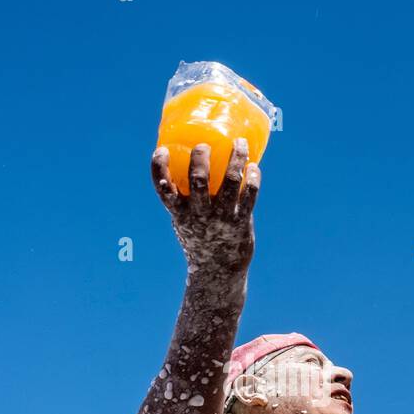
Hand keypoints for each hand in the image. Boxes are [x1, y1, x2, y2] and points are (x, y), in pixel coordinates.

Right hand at [151, 138, 259, 274]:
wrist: (218, 270)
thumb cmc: (199, 238)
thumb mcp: (184, 220)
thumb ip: (186, 197)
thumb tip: (191, 162)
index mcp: (180, 214)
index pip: (163, 188)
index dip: (159, 167)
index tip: (162, 150)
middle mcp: (200, 215)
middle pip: (198, 180)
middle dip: (201, 157)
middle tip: (204, 145)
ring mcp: (222, 218)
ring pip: (230, 181)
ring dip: (236, 159)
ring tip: (240, 143)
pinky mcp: (241, 221)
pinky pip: (250, 195)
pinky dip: (253, 178)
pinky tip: (254, 166)